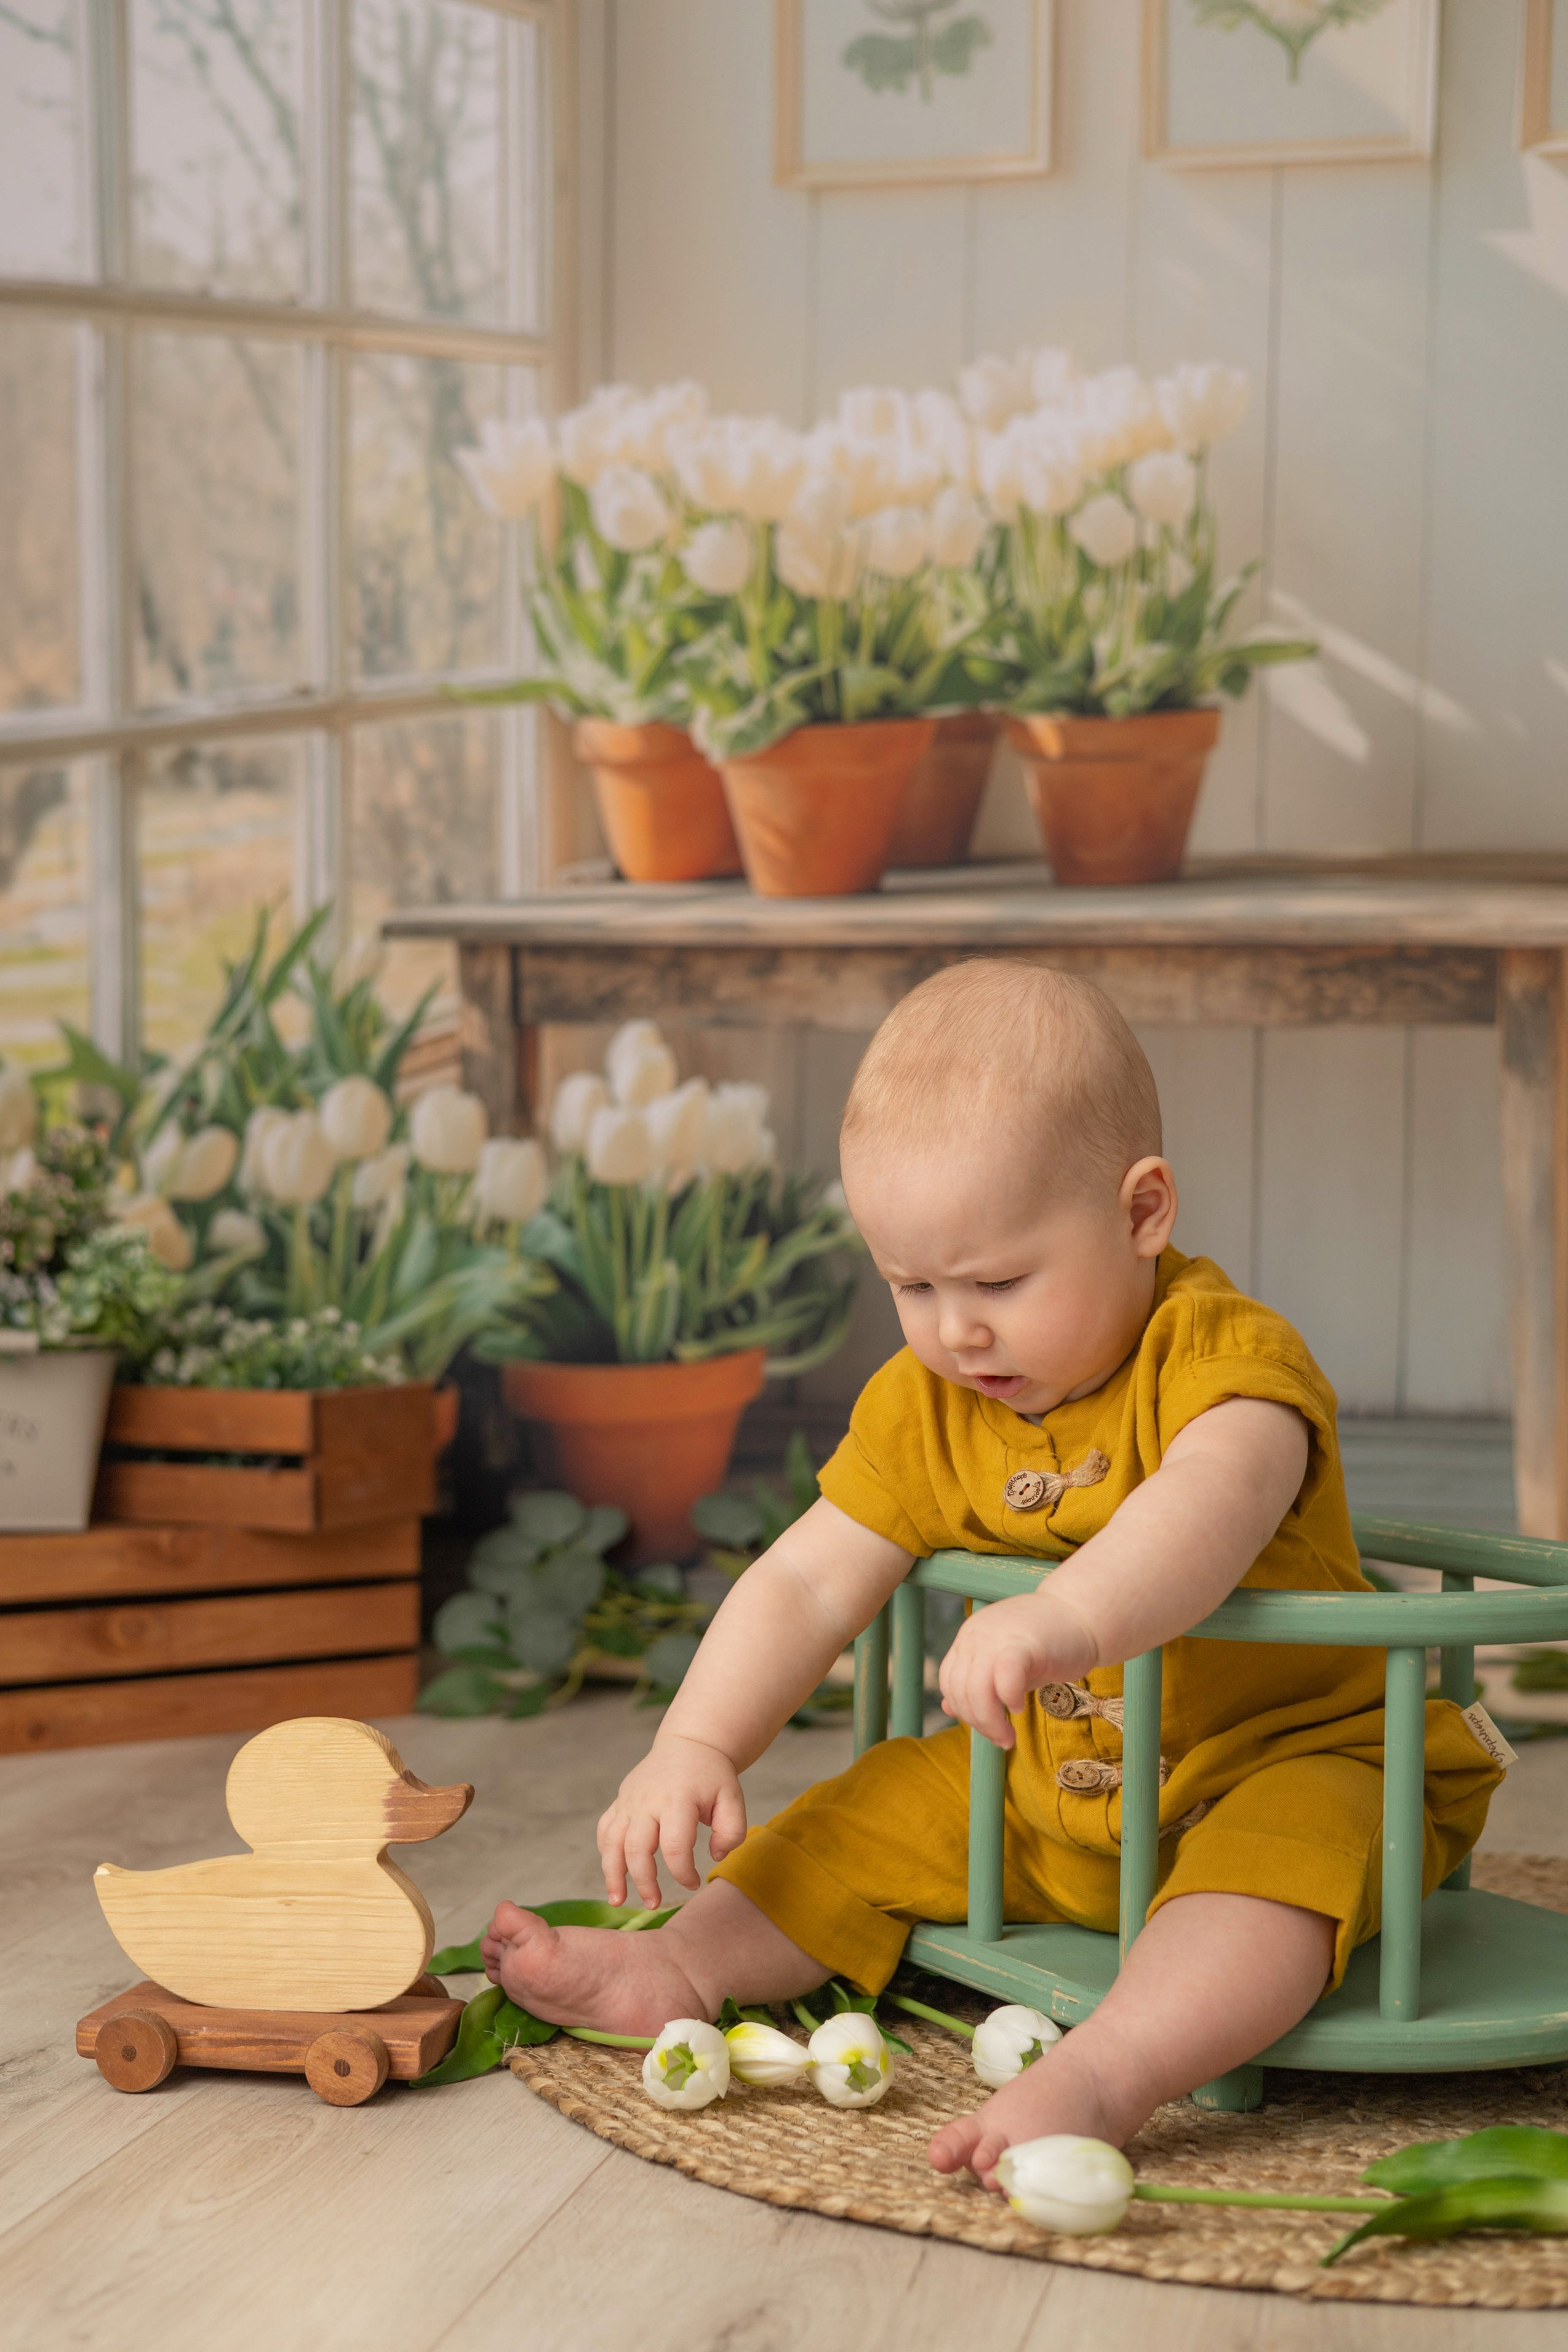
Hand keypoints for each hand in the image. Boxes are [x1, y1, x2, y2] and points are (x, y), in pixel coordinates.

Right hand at [596, 1733, 747, 1909]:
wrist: (689, 1743)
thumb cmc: (712, 1776)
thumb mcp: (733, 1797)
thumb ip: (731, 1831)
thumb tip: (714, 1857)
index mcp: (678, 1800)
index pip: (675, 1846)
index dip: (683, 1873)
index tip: (693, 1883)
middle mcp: (647, 1801)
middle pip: (636, 1848)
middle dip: (644, 1882)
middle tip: (654, 1904)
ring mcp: (629, 1800)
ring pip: (612, 1843)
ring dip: (613, 1875)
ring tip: (619, 1901)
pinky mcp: (620, 1801)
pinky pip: (605, 1831)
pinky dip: (605, 1854)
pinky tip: (613, 1874)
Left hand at [938, 1589, 1097, 1748]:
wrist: (1083, 1615)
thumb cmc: (1047, 1644)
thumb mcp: (1004, 1664)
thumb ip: (978, 1684)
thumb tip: (948, 1707)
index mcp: (969, 1637)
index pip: (949, 1682)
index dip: (964, 1711)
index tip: (988, 1728)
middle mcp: (977, 1634)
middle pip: (959, 1689)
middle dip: (978, 1722)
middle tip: (1001, 1739)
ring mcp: (998, 1636)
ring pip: (977, 1688)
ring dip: (990, 1721)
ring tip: (1008, 1736)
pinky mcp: (1025, 1642)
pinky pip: (1004, 1676)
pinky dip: (1008, 1697)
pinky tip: (1020, 1707)